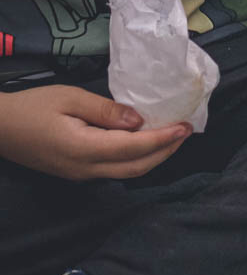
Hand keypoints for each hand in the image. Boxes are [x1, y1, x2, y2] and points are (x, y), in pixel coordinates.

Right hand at [0, 85, 188, 180]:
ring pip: (126, 173)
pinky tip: (144, 142)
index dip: (164, 139)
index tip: (186, 126)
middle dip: (166, 151)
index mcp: (84, 150)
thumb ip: (105, 111)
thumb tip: (138, 121)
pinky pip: (114, 170)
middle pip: (136, 168)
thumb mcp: (69, 98)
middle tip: (187, 131)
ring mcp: (80, 175)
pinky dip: (136, 158)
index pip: (134, 148)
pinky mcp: (76, 172)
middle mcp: (85, 170)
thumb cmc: (32, 108)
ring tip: (172, 137)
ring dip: (153, 157)